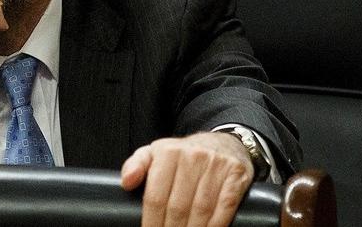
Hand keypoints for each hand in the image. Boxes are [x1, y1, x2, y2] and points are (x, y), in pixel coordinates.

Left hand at [120, 131, 255, 226]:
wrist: (225, 143)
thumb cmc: (185, 154)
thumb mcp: (157, 152)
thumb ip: (137, 165)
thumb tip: (126, 182)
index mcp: (168, 152)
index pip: (156, 197)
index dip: (152, 222)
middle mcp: (193, 156)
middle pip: (178, 207)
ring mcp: (216, 165)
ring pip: (201, 210)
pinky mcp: (235, 175)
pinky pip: (224, 207)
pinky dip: (215, 226)